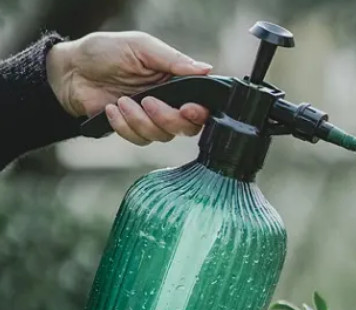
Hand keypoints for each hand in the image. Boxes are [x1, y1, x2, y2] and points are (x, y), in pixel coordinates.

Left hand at [46, 31, 211, 144]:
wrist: (70, 71)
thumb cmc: (105, 52)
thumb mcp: (141, 47)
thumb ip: (173, 60)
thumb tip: (206, 69)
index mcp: (176, 81)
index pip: (200, 105)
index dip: (199, 113)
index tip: (187, 109)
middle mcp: (168, 102)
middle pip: (186, 127)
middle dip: (167, 119)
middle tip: (148, 101)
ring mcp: (151, 118)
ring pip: (161, 136)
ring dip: (139, 120)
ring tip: (120, 100)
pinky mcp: (132, 129)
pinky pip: (138, 139)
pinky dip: (123, 125)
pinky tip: (111, 109)